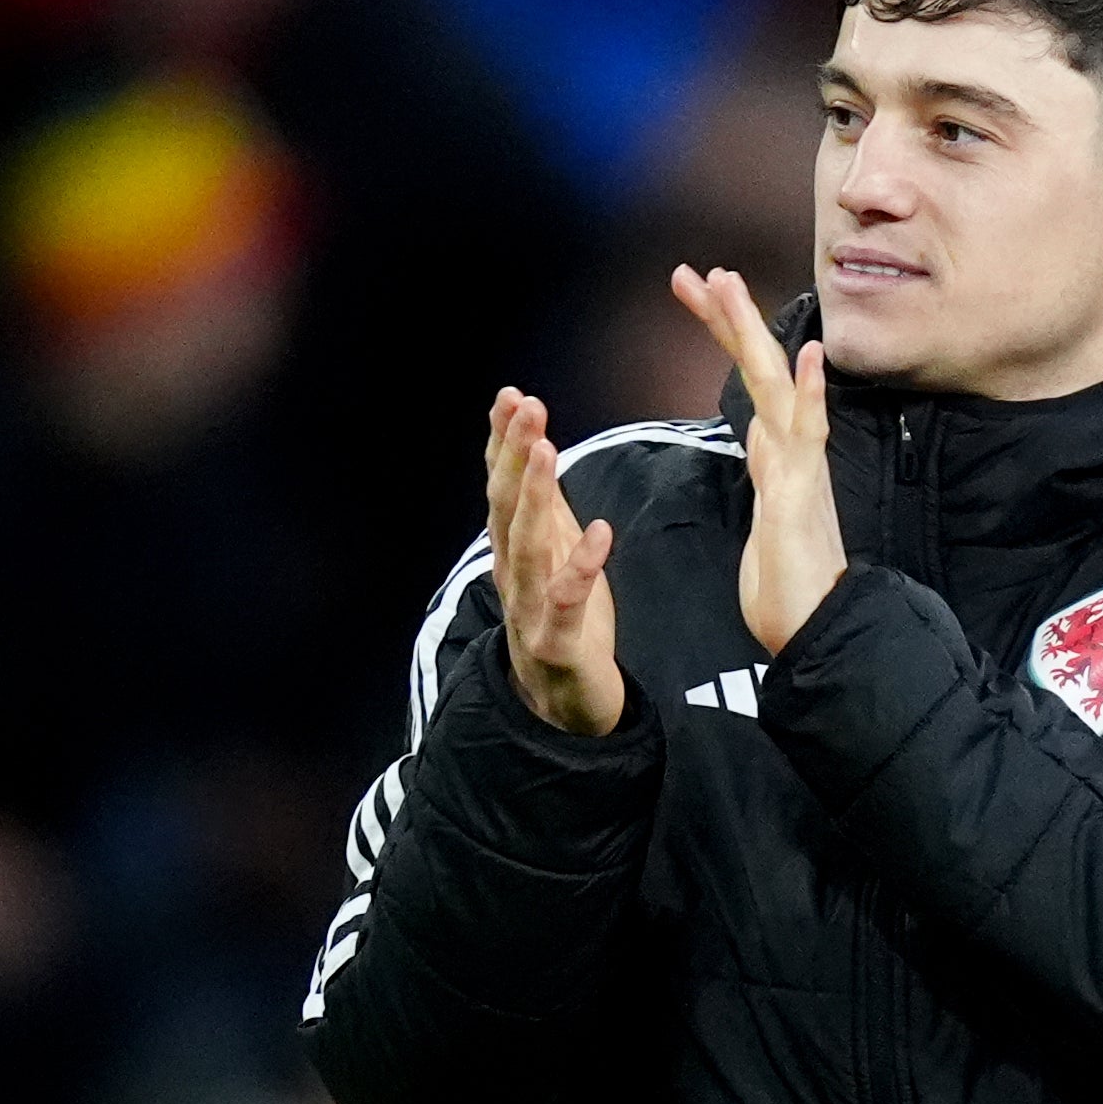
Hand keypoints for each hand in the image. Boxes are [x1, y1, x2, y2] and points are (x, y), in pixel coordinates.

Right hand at [486, 388, 621, 733]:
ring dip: (533, 496)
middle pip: (507, 506)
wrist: (566, 708)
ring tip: (544, 449)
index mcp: (515, 552)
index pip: (503, 487)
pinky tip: (600, 530)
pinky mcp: (558, 643)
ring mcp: (531, 609)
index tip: (510, 395)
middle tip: (523, 404)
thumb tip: (537, 451)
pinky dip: (581, 566)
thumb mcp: (556, 560)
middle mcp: (513, 574)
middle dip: (512, 453)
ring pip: (527, 546)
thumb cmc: (565, 628)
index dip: (503, 442)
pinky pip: (568, 600)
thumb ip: (548, 513)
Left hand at [678, 264, 845, 655]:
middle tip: (701, 271)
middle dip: (730, 319)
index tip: (699, 291)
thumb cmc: (790, 588)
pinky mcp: (804, 496)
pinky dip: (813, 394)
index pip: (748, 381)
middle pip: (760, 369)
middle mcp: (793, 453)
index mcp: (777, 457)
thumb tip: (763, 445)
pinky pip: (809, 436)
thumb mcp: (766, 520)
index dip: (725, 334)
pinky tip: (812, 355)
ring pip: (777, 387)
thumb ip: (767, 478)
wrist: (818, 632)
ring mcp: (801, 470)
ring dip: (753, 335)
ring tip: (730, 284)